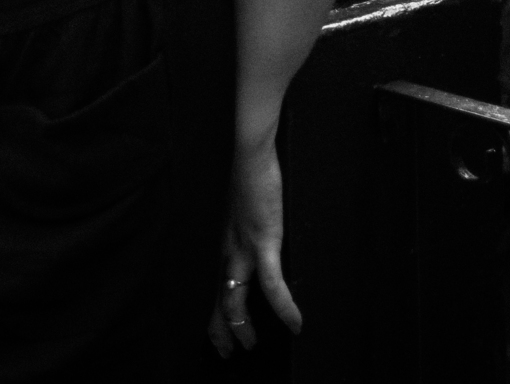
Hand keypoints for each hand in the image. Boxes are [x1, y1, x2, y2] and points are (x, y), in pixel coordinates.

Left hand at [209, 136, 301, 358]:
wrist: (249, 155)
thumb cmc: (247, 178)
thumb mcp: (239, 213)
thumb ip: (243, 234)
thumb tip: (254, 247)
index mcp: (224, 246)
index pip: (213, 289)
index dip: (214, 317)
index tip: (218, 338)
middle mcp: (227, 252)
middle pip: (217, 301)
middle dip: (221, 332)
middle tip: (227, 354)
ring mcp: (242, 249)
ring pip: (234, 300)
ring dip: (242, 328)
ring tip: (251, 346)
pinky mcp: (263, 242)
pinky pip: (271, 284)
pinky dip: (283, 307)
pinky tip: (295, 324)